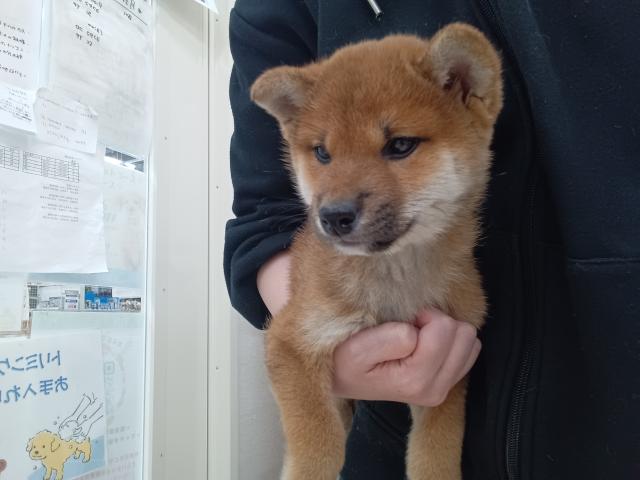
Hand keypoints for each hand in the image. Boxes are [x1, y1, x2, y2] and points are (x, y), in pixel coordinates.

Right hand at [332, 309, 480, 406]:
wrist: (341, 380)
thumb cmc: (346, 361)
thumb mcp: (356, 349)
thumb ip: (388, 339)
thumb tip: (416, 332)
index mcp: (414, 380)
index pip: (443, 329)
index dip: (421, 314)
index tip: (400, 322)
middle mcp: (435, 390)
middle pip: (463, 334)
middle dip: (437, 322)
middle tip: (410, 327)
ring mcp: (444, 389)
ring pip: (470, 340)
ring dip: (444, 331)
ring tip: (418, 335)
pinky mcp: (448, 383)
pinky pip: (469, 349)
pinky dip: (450, 340)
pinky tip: (427, 342)